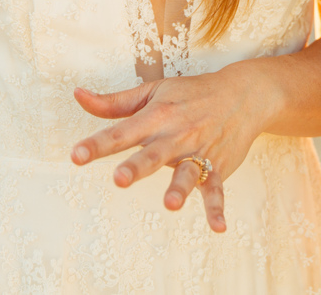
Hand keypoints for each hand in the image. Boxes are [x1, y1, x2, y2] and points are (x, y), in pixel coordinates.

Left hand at [69, 67, 278, 233]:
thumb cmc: (192, 93)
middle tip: (120, 179)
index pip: (122, 132)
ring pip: (186, 172)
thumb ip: (114, 102)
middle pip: (153, 154)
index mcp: (156, 116)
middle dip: (137, 167)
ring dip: (179, 188)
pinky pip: (216, 189)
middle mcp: (176, 134)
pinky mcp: (218, 166)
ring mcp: (199, 152)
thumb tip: (78, 95)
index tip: (77, 156)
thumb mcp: (153, 91)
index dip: (98, 144)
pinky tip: (218, 228)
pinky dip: (217, 208)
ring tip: (172, 204)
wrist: (243, 95)